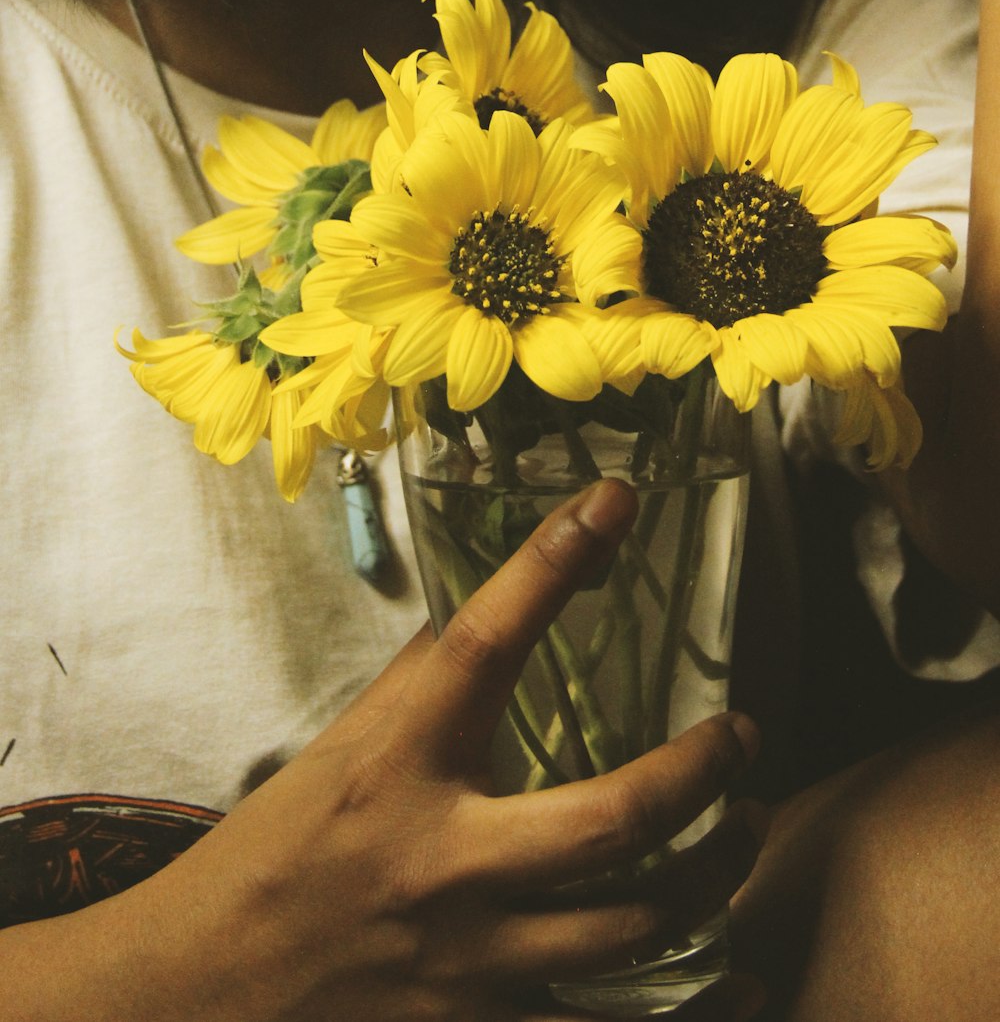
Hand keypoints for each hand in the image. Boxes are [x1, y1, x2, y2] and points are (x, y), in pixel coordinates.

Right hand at [60, 480, 765, 1020]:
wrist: (211, 981)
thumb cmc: (281, 845)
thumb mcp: (346, 745)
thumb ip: (427, 686)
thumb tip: (497, 607)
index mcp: (395, 760)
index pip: (483, 642)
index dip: (551, 563)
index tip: (613, 502)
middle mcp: (440, 855)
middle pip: (609, 817)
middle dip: (700, 776)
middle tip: (743, 738)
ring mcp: (467, 953)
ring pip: (632, 925)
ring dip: (710, 873)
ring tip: (741, 832)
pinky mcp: (476, 1021)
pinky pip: (603, 1017)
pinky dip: (686, 994)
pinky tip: (740, 974)